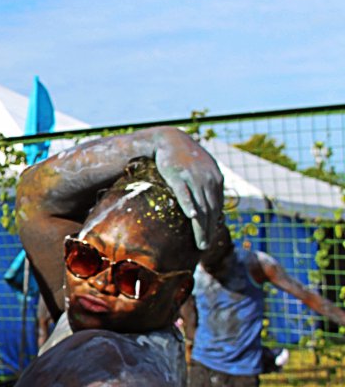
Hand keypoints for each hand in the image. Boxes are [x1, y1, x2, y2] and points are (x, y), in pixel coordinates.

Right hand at [155, 133, 223, 250]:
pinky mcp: (177, 175)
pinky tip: (192, 217)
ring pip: (201, 206)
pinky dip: (189, 205)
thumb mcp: (200, 169)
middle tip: (205, 248)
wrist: (168, 139)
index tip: (210, 238)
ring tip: (201, 244)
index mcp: (216, 179)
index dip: (215, 225)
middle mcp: (208, 179)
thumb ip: (206, 186)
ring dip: (202, 227)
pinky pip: (184, 193)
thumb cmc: (182, 157)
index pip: (217, 207)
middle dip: (210, 231)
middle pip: (211, 211)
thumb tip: (204, 206)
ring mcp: (193, 177)